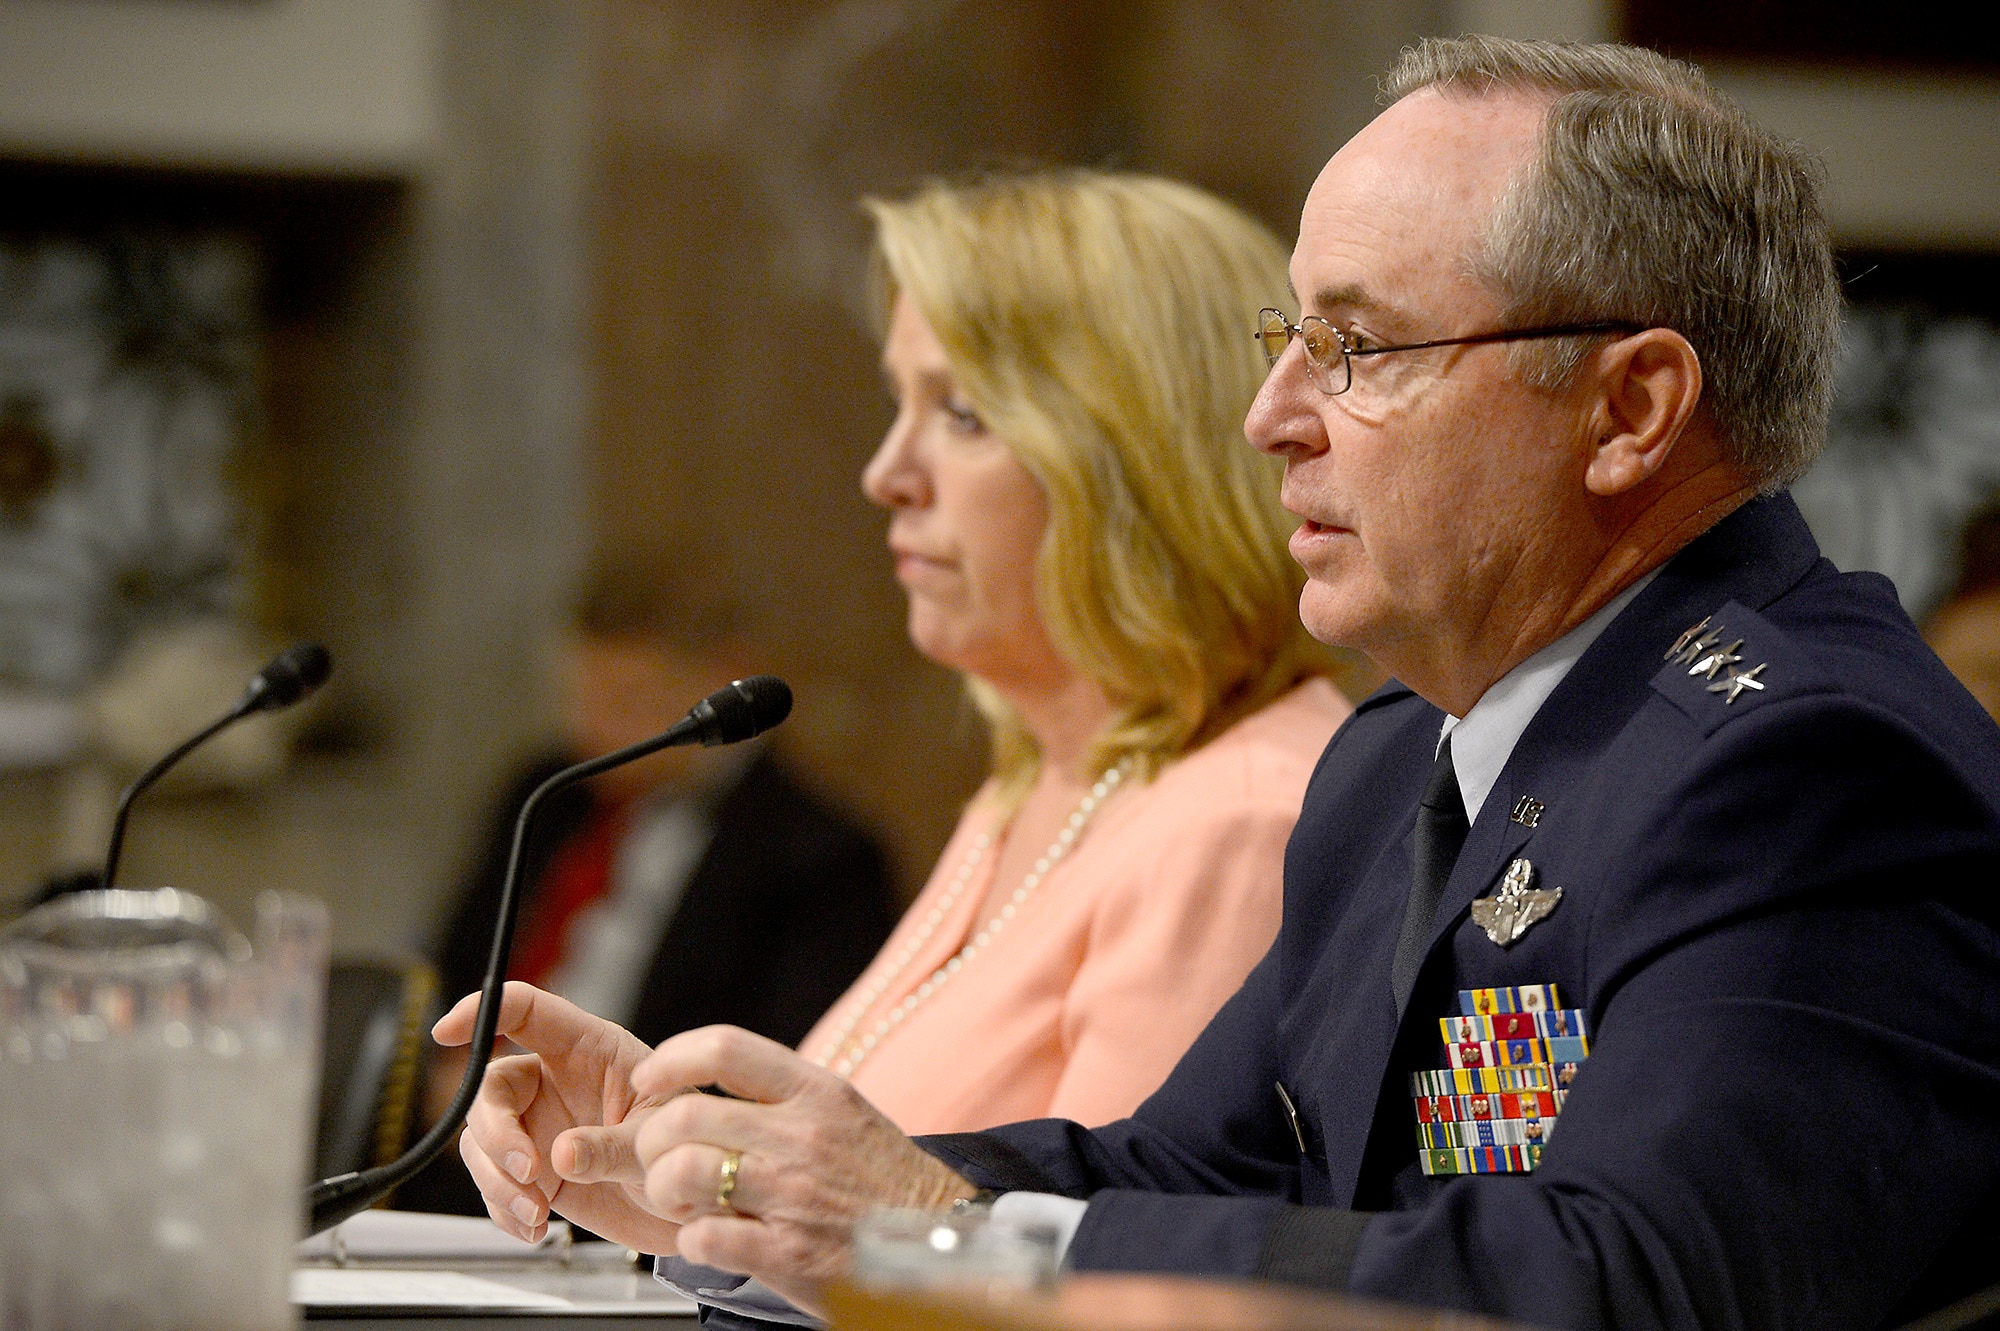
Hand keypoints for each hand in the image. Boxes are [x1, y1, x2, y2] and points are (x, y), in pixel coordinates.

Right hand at [433, 983, 683, 1253]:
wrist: (697, 1204)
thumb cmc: (691, 1147)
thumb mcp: (660, 1139)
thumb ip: (612, 1146)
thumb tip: (559, 1156)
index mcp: (590, 1049)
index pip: (526, 1012)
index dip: (482, 1010)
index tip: (447, 1031)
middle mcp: (556, 1082)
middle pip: (490, 1088)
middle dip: (496, 1133)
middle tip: (526, 1172)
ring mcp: (541, 1127)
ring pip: (483, 1140)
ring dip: (497, 1181)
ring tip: (536, 1212)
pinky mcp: (535, 1172)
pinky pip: (494, 1183)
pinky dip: (504, 1209)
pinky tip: (534, 1227)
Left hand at [629, 1025, 976, 1315]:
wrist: (939, 1241)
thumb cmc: (881, 1177)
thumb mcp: (841, 1111)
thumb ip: (778, 1093)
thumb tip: (700, 1078)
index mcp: (816, 1091)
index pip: (725, 1048)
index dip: (671, 1059)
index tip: (650, 1080)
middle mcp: (803, 1136)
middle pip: (685, 1116)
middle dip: (650, 1139)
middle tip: (656, 1157)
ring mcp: (795, 1195)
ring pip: (682, 1173)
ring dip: (662, 1189)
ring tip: (679, 1199)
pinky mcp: (789, 1254)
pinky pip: (704, 1237)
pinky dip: (691, 1238)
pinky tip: (707, 1236)